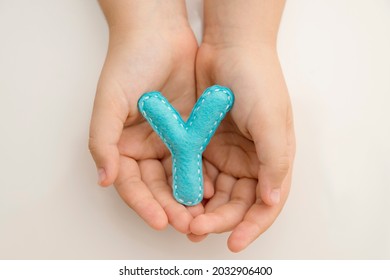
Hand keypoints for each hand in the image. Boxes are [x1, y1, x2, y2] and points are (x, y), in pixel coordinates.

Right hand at [89, 1, 204, 233]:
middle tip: (187, 226)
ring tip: (202, 216)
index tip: (159, 221)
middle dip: (171, 208)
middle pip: (157, 188)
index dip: (144, 205)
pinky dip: (203, 176)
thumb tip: (104, 179)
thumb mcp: (109, 100)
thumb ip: (103, 141)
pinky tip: (212, 189)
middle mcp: (145, 148)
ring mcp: (169, 141)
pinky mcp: (190, 133)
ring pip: (179, 179)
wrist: (159, 32)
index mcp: (122, 145)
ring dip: (189, 198)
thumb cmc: (129, 62)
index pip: (132, 184)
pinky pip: (197, 160)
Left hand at [188, 42, 295, 250]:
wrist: (230, 48)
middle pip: (235, 202)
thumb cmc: (258, 80)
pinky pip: (196, 172)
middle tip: (196, 228)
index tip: (232, 242)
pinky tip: (178, 196)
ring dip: (201, 208)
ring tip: (184, 221)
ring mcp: (226, 153)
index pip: (265, 203)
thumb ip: (274, 161)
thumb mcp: (272, 120)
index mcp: (273, 160)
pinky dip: (188, 187)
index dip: (251, 226)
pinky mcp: (204, 144)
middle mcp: (251, 161)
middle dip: (218, 219)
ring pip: (214, 192)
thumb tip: (271, 201)